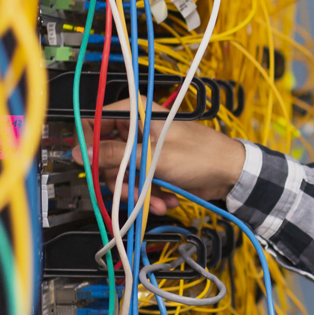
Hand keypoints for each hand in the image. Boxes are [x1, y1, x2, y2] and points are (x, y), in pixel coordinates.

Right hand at [88, 107, 246, 212]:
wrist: (230, 174)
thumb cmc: (201, 156)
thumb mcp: (153, 157)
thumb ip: (116, 155)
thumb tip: (82, 152)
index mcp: (135, 112)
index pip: (94, 121)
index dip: (90, 145)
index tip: (93, 166)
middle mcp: (136, 129)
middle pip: (106, 155)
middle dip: (120, 179)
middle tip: (132, 192)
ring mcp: (144, 150)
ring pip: (121, 174)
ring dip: (137, 193)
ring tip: (156, 201)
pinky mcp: (151, 168)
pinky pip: (137, 183)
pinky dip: (149, 195)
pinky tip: (165, 200)